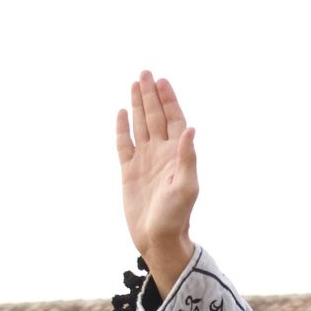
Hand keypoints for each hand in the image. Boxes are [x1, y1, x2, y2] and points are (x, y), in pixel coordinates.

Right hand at [115, 71, 200, 289]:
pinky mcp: (129, 172)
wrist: (158, 238)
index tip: (161, 80)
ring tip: (134, 84)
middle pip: (155, 117)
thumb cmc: (176, 215)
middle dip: (150, 95)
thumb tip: (190, 129)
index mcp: (177, 154)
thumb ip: (187, 157)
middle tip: (145, 72)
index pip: (173, 119)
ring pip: (140, 126)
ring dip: (137, 106)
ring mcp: (145, 161)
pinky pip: (124, 144)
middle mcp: (161, 153)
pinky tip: (120, 113)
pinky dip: (122, 128)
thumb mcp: (186, 186)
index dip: (168, 100)